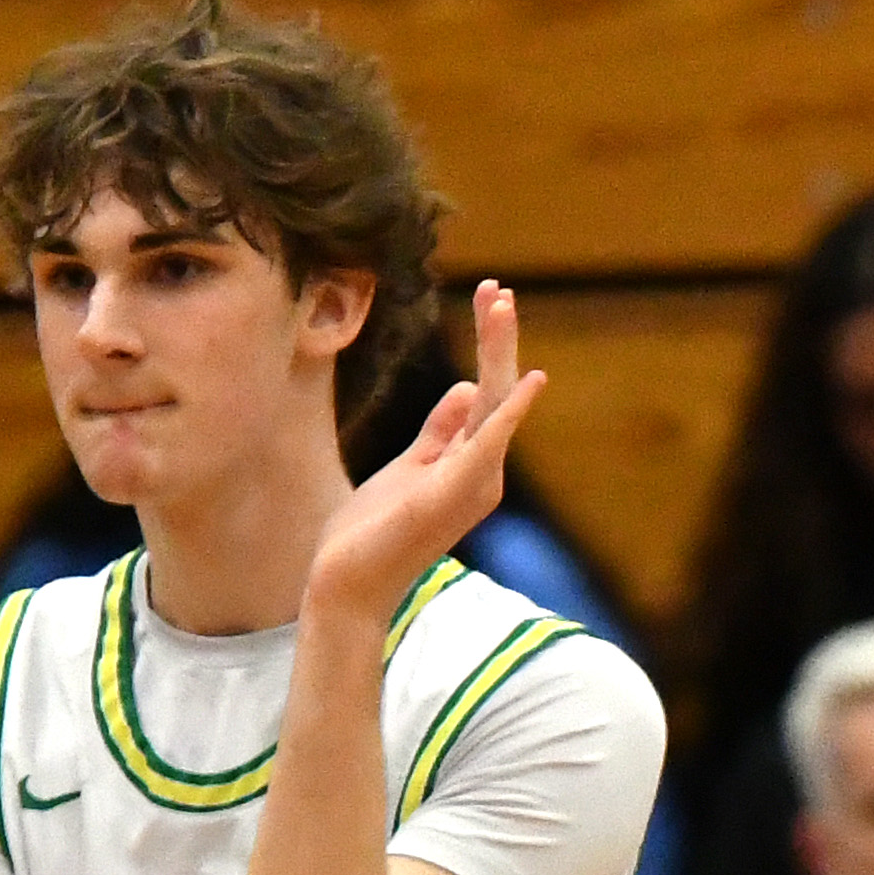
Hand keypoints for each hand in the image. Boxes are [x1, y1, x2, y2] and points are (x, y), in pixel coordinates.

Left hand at [305, 281, 546, 622]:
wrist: (348, 585)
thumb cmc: (373, 532)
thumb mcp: (409, 466)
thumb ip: (440, 430)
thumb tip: (467, 387)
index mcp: (473, 466)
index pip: (488, 394)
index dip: (492, 346)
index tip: (490, 296)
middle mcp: (484, 475)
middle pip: (497, 393)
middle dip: (498, 339)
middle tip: (498, 290)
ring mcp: (472, 486)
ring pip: (494, 405)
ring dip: (499, 352)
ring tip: (499, 304)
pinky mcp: (451, 496)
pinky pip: (486, 445)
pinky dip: (507, 412)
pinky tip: (525, 381)